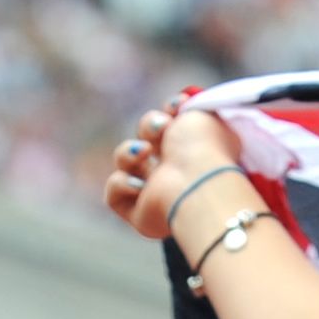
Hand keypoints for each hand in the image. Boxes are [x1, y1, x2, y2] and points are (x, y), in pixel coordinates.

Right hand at [105, 100, 249, 238]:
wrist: (197, 183)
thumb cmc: (205, 150)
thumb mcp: (204, 114)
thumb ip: (192, 106)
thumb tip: (184, 104)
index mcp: (195, 150)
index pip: (173, 124)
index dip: (170, 111)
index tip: (178, 107)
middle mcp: (175, 171)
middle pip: (145, 137)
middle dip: (149, 126)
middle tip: (161, 129)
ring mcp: (156, 193)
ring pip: (124, 162)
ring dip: (128, 153)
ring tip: (144, 152)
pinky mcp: (139, 215)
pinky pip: (113, 195)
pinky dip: (122, 185)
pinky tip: (141, 187)